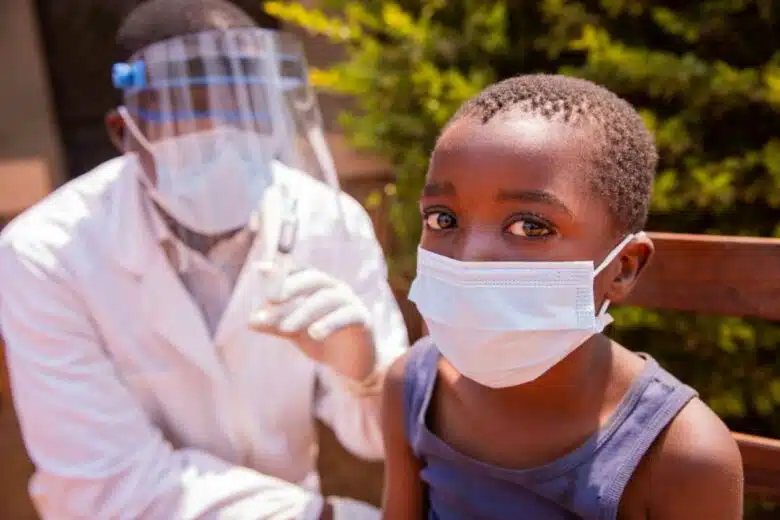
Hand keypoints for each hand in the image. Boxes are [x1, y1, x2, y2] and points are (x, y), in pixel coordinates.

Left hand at [249, 262, 375, 380]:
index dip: (280, 269)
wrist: (350, 364)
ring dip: (304, 311)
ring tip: (285, 328)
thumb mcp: (294, 331)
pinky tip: (314, 334)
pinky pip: (347, 316)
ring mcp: (350, 302)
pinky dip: (330, 323)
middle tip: (271, 299)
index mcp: (316, 287)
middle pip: (314, 278)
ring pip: (327, 298)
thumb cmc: (321, 340)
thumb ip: (275, 324)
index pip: (298, 270)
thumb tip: (250, 321)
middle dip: (291, 286)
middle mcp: (334, 288)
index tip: (259, 270)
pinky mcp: (363, 319)